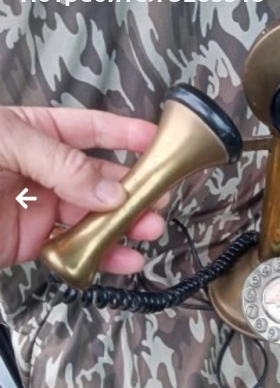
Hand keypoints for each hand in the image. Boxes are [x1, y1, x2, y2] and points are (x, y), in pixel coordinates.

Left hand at [0, 106, 165, 271]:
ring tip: (148, 229)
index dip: (126, 135)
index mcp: (38, 134)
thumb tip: (108, 190)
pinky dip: (103, 256)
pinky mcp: (35, 241)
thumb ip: (61, 163)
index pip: (92, 130)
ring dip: (125, 225)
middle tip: (157, 198)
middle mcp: (45, 171)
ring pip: (95, 217)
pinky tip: (123, 257)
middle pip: (102, 179)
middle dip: (134, 189)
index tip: (156, 142)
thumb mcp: (9, 143)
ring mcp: (42, 207)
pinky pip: (77, 249)